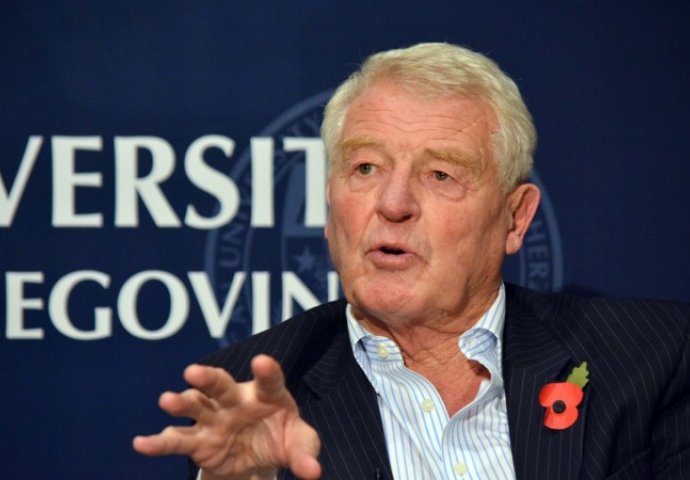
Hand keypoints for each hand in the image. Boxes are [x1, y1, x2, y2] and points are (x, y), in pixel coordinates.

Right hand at [133, 355, 321, 479]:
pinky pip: (176, 439)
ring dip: (180, 402)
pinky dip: (158, 442)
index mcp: (267, 393)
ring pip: (194, 405)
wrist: (258, 458)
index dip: (267, 370)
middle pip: (220, 384)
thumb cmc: (283, 438)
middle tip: (193, 372)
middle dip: (207, 378)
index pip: (269, 379)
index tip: (262, 362)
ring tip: (166, 401)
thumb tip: (313, 473)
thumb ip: (304, 455)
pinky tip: (141, 443)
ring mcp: (213, 417)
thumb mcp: (299, 445)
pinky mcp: (198, 440)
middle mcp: (235, 399)